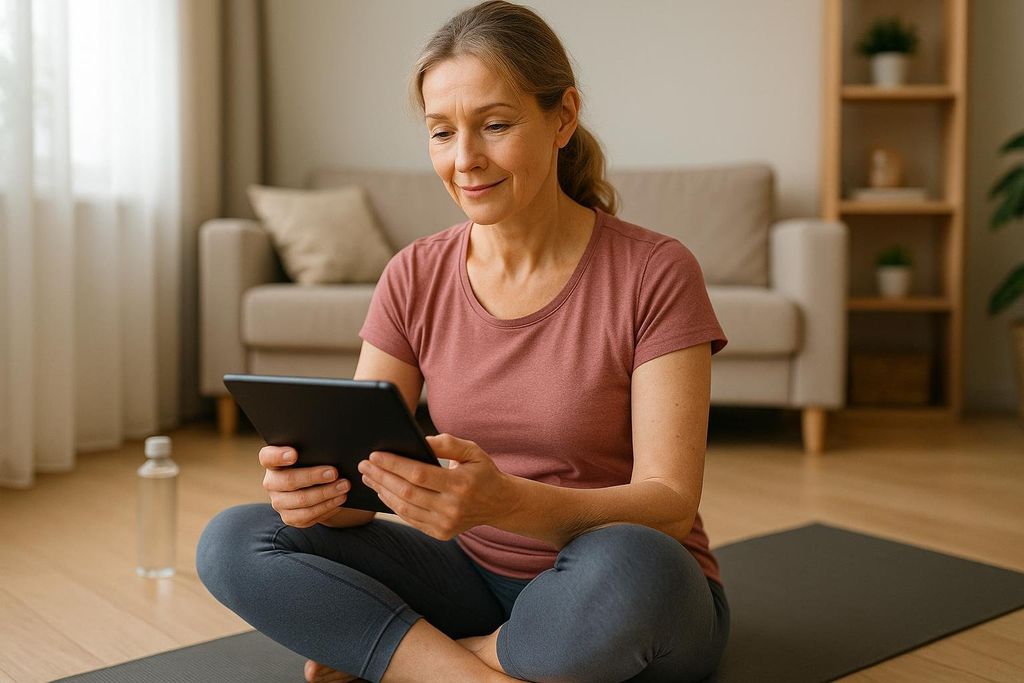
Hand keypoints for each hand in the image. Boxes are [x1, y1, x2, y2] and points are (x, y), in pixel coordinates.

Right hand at [259, 445, 351, 527]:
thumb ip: (315, 450)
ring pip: (300, 500)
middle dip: (313, 476)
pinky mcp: (289, 517)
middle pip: (288, 480)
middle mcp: (271, 482)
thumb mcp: (313, 454)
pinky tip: (339, 499)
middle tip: (334, 472)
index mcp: (272, 462)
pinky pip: (306, 515)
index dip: (279, 456)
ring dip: (325, 493)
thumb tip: (331, 450)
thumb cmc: (315, 463)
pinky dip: (326, 507)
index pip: (267, 457)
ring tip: (343, 486)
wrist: (319, 486)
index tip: (294, 454)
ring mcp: (279, 501)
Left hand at [357, 433, 517, 540]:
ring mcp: (445, 524)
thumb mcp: (472, 451)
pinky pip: (410, 519)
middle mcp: (452, 508)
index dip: (394, 464)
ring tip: (368, 477)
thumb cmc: (482, 472)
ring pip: (404, 508)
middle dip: (381, 477)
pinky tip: (383, 491)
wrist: (500, 504)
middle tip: (364, 465)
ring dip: (382, 491)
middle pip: (407, 492)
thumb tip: (418, 440)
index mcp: (460, 484)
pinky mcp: (440, 533)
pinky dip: (393, 505)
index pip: (418, 474)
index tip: (375, 455)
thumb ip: (447, 443)